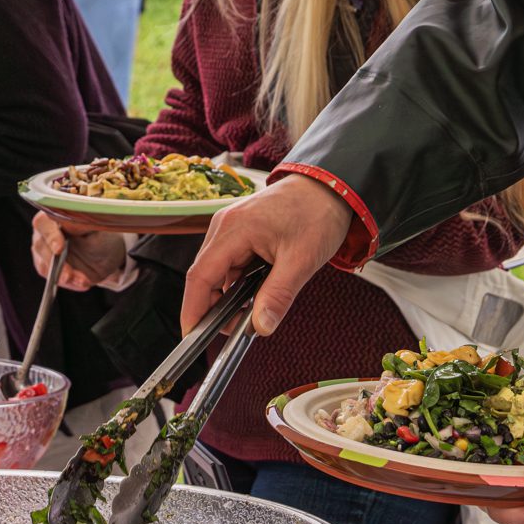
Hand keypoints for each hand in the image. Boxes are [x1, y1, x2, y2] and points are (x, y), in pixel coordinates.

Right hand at [31, 210, 128, 289]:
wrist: (109, 256)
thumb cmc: (102, 236)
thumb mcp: (97, 228)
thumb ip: (81, 223)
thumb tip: (69, 220)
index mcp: (54, 216)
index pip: (43, 223)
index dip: (50, 236)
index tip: (59, 249)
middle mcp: (45, 232)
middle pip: (40, 246)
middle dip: (56, 263)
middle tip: (70, 274)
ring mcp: (45, 250)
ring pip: (45, 265)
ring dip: (63, 276)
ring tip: (82, 280)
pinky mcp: (49, 268)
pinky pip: (52, 277)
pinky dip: (68, 282)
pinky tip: (81, 282)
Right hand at [182, 173, 350, 336]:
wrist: (330, 186)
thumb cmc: (317, 213)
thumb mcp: (301, 259)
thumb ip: (278, 295)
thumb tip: (261, 327)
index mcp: (233, 229)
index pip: (200, 276)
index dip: (193, 310)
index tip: (193, 338)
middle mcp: (225, 225)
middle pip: (205, 276)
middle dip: (215, 307)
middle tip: (239, 328)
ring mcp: (231, 226)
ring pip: (218, 271)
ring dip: (229, 295)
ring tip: (253, 311)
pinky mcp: (240, 230)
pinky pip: (230, 262)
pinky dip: (238, 282)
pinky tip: (257, 292)